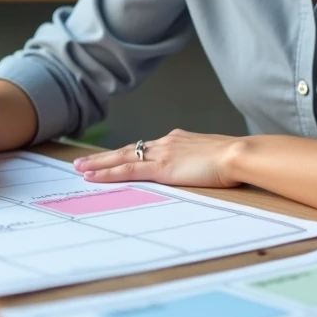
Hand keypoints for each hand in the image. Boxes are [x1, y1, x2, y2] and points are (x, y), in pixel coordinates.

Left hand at [73, 129, 242, 187]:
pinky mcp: (160, 167)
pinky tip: (92, 176)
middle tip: (83, 161)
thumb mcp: (215, 157)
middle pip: (128, 150)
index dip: (128, 153)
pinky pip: (127, 170)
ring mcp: (161, 154)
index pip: (147, 147)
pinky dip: (107, 173)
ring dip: (98, 164)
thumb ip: (202, 161)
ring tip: (79, 169)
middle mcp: (166, 142)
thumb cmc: (234, 159)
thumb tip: (204, 168)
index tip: (114, 157)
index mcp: (178, 140)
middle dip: (104, 157)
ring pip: (121, 158)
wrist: (237, 154)